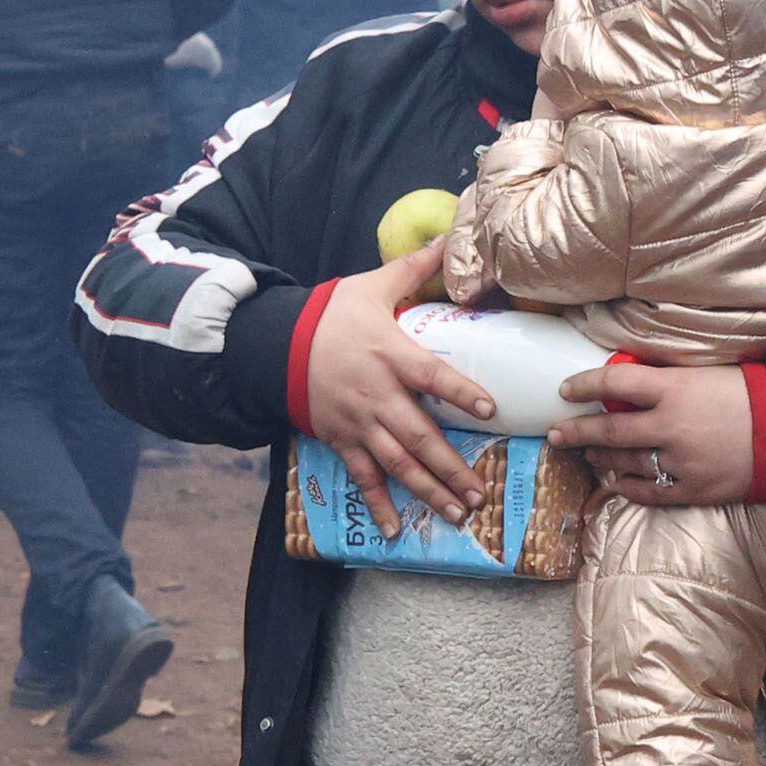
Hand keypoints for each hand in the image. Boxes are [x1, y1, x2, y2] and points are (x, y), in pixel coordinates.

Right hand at [301, 242, 495, 537]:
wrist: (275, 343)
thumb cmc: (330, 314)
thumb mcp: (370, 286)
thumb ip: (413, 268)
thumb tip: (448, 235)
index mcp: (389, 354)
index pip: (431, 375)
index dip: (460, 392)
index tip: (489, 410)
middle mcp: (376, 394)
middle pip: (418, 435)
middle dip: (450, 467)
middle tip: (480, 492)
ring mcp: (357, 422)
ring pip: (397, 463)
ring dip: (428, 490)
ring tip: (458, 513)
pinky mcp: (341, 439)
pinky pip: (363, 477)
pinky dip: (379, 506)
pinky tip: (398, 530)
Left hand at [544, 362, 752, 506]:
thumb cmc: (751, 394)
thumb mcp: (707, 373)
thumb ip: (667, 381)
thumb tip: (629, 384)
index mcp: (675, 389)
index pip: (615, 382)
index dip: (585, 384)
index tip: (566, 389)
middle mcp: (671, 426)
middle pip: (610, 428)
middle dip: (576, 431)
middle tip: (555, 433)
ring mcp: (680, 462)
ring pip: (625, 462)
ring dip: (601, 457)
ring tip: (588, 453)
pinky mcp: (692, 490)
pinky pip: (649, 492)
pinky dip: (628, 486)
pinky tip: (616, 480)